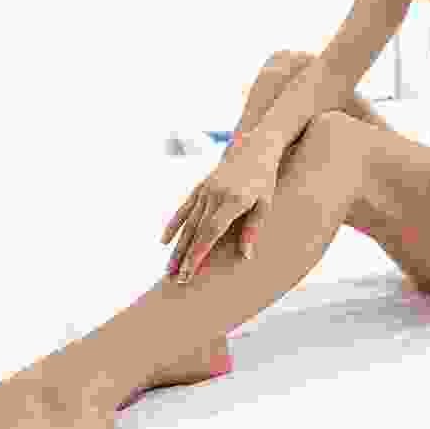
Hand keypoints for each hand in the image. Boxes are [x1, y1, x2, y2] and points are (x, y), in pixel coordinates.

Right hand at [160, 138, 278, 283]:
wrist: (254, 147)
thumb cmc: (264, 179)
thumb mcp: (265, 204)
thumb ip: (252, 229)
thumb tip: (245, 257)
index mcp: (233, 201)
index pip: (211, 232)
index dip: (198, 254)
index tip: (190, 273)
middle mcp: (215, 195)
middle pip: (196, 232)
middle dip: (185, 258)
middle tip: (176, 281)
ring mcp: (205, 190)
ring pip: (188, 224)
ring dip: (177, 248)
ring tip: (168, 270)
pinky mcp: (200, 187)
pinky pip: (184, 209)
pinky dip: (173, 226)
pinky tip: (164, 242)